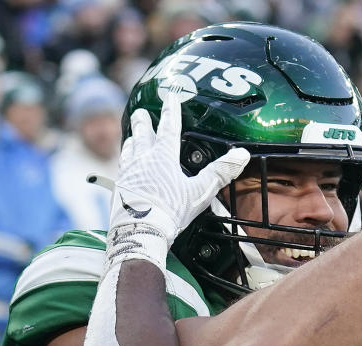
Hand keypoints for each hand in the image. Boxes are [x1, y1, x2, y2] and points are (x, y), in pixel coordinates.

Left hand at [107, 91, 249, 267]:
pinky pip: (121, 168)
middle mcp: (143, 159)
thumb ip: (220, 172)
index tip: (170, 97)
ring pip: (129, 150)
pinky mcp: (119, 188)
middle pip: (142, 135)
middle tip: (140, 112)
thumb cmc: (171, 210)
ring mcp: (128, 173)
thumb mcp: (200, 192)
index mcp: (164, 157)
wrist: (140, 231)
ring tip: (132, 137)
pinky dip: (124, 162)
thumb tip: (242, 154)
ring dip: (132, 140)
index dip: (171, 111)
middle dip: (143, 122)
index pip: (169, 128)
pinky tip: (124, 166)